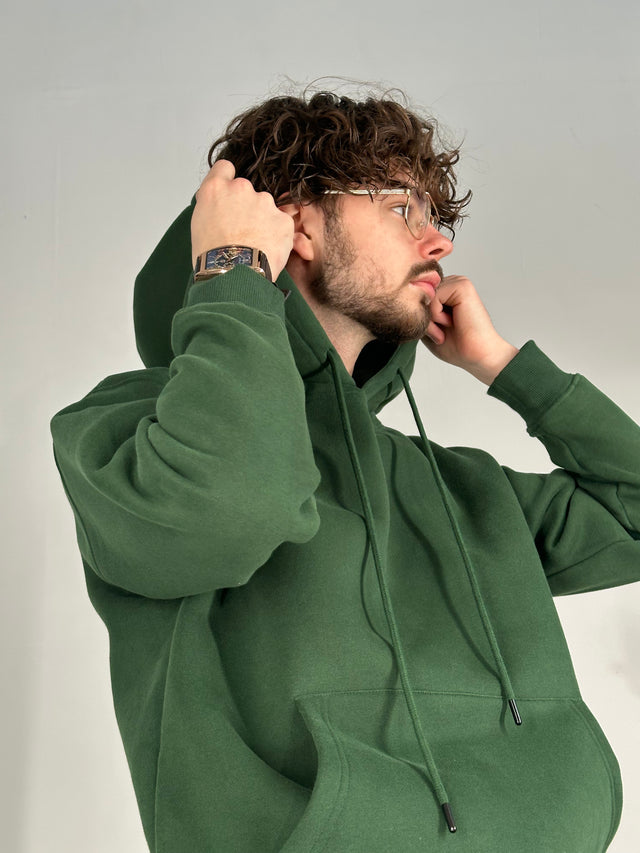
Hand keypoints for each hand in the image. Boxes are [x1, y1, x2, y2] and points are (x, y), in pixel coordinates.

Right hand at [191, 160, 294, 279]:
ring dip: (263, 221)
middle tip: (241, 231)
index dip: (227, 181)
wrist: (233, 276)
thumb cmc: (212, 257)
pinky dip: (277, 236)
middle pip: (247, 191)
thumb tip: (219, 205)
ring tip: (254, 245)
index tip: (229, 194)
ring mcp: (264, 202)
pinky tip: (267, 250)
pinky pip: (281, 224)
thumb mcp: (199, 224)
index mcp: (216, 189)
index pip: (224, 168)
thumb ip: (212, 205)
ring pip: (266, 208)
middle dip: (246, 207)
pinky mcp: (282, 219)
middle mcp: (240, 188)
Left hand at [421, 275, 518, 384]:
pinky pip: (433, 297)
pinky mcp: (462, 285)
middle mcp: (451, 285)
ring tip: (446, 328)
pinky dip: (436, 315)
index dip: (419, 318)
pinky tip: (451, 322)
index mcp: (444, 293)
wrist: (477, 356)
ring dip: (430, 318)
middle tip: (441, 333)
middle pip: (419, 296)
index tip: (436, 334)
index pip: (416, 297)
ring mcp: (457, 283)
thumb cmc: (456, 346)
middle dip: (424, 319)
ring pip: (425, 296)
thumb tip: (404, 297)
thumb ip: (417, 312)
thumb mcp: (426, 328)